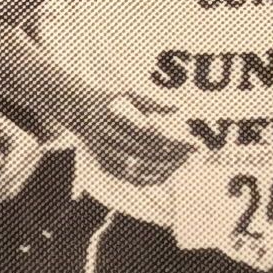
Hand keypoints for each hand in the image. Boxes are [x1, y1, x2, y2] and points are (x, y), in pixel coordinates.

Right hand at [73, 89, 193, 188]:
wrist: (77, 111)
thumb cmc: (109, 100)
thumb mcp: (129, 94)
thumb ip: (153, 102)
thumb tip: (179, 110)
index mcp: (112, 118)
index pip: (150, 134)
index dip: (173, 140)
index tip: (193, 142)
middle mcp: (105, 138)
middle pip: (146, 151)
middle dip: (174, 154)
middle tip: (196, 152)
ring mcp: (104, 155)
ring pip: (139, 168)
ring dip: (164, 168)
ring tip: (186, 162)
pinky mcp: (105, 166)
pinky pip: (131, 178)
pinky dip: (150, 178)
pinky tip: (168, 173)